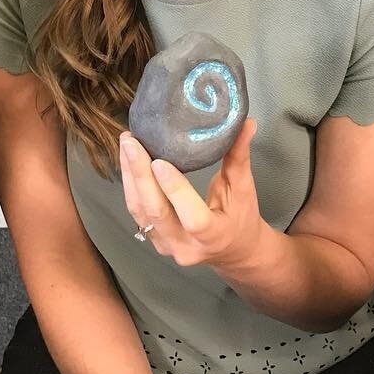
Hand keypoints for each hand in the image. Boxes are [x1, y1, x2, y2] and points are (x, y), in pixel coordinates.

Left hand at [119, 119, 265, 270]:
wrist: (233, 250)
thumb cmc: (241, 218)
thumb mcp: (243, 189)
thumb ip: (239, 157)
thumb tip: (246, 122)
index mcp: (214, 236)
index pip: (193, 218)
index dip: (175, 191)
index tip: (160, 161)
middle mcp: (186, 246)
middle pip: (157, 212)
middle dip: (140, 176)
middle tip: (131, 142)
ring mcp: (166, 246)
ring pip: (141, 212)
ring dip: (130, 177)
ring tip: (126, 144)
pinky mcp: (154, 240)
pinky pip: (137, 212)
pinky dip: (130, 185)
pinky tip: (128, 160)